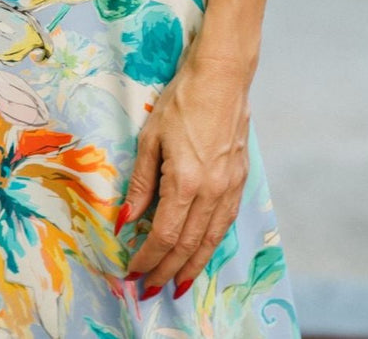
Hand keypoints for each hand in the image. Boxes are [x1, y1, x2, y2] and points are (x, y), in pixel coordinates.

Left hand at [120, 45, 250, 295]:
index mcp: (184, 181)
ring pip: (211, 239)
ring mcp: (229, 187)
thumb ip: (140, 183)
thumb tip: (127, 219)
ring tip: (178, 284)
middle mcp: (211, 191)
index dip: (148, 257)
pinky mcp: (240, 179)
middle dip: (168, 270)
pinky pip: (225, 222)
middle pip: (188, 244)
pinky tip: (203, 251)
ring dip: (193, 265)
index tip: (134, 271)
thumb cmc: (182, 100)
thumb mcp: (150, 138)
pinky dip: (212, 243)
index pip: (165, 234)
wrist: (222, 77)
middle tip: (151, 289)